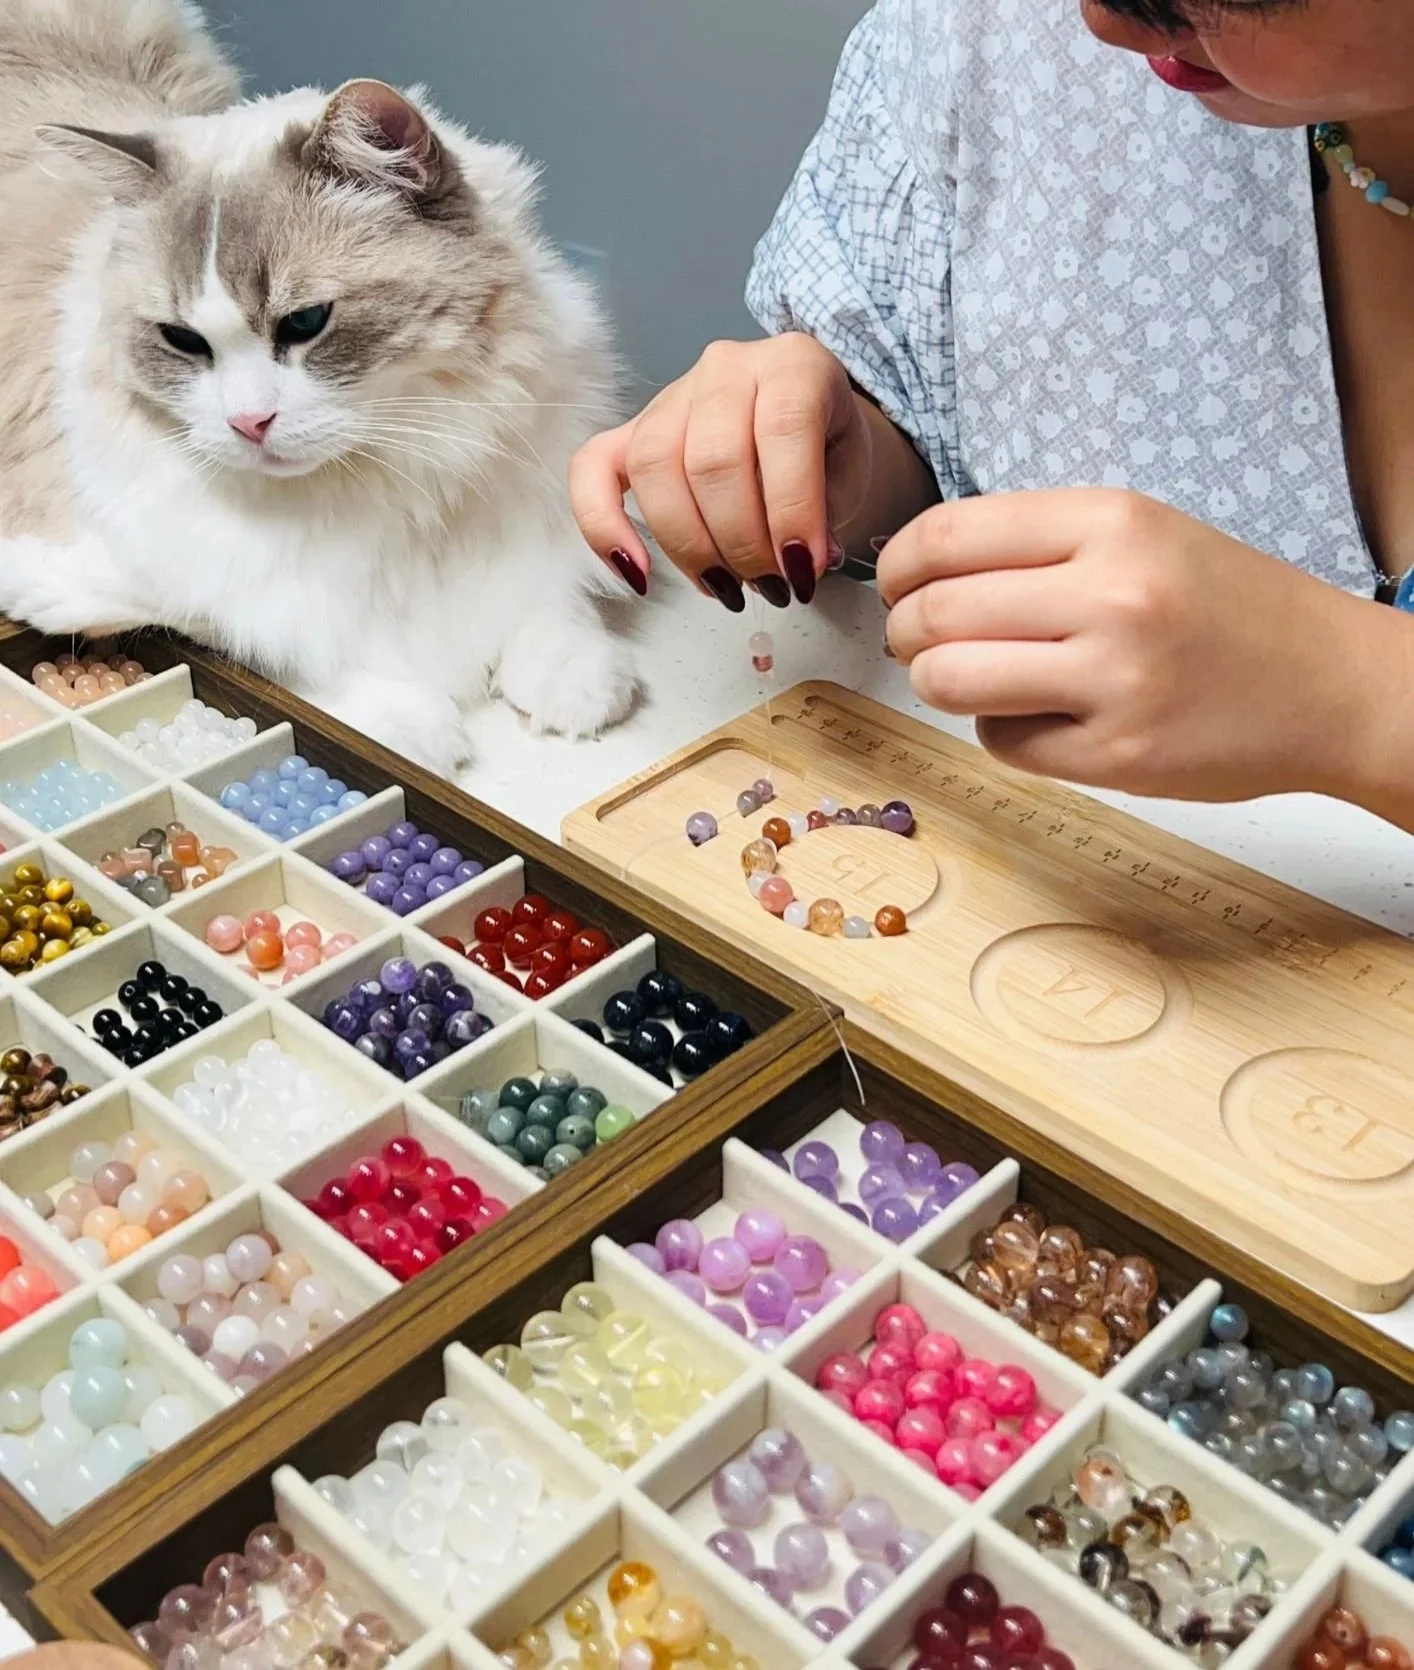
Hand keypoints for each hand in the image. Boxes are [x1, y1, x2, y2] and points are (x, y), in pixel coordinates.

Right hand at [569, 334, 870, 607]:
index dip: (791, 510)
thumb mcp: (850, 474)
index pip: (783, 429)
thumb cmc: (827, 451)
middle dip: (742, 543)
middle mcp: (726, 368)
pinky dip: (604, 527)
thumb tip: (798, 564)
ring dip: (689, 546)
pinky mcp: (630, 432)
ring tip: (726, 587)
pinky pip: (591, 470)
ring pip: (655, 467)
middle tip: (771, 586)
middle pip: (713, 459)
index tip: (804, 570)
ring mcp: (671, 397)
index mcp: (792, 364)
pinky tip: (636, 574)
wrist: (805, 427)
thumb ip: (826, 514)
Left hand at [878, 488, 1378, 803]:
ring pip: (952, 681)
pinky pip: (1003, 741)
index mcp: (1112, 522)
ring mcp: (1115, 680)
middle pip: (936, 613)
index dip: (897, 566)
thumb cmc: (1226, 607)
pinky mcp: (1117, 753)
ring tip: (965, 678)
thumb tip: (921, 575)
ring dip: (937, 682)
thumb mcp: (1142, 536)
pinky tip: (1038, 716)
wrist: (1331, 685)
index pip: (947, 536)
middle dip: (905, 632)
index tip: (894, 585)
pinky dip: (1000, 730)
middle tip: (915, 641)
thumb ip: (1038, 546)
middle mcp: (1112, 594)